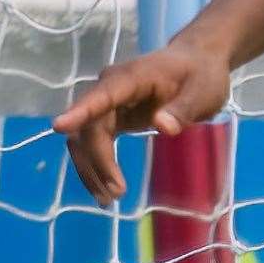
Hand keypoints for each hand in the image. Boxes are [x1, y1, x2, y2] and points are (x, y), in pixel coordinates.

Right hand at [52, 39, 232, 204]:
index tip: (59, 126)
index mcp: (132, 77)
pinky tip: (104, 188)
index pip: (102, 95)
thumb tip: (162, 127)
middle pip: (90, 125)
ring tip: (107, 199)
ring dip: (91, 168)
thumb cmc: (201, 75)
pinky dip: (96, 165)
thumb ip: (183, 109)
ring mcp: (106, 102)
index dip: (81, 111)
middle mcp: (110, 87)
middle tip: (115, 194)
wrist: (197, 63)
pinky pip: (93, 142)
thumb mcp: (204, 91)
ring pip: (84, 138)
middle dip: (98, 160)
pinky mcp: (109, 116)